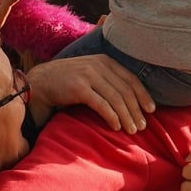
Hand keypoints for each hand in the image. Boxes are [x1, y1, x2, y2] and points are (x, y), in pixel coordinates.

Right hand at [28, 54, 154, 134]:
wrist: (39, 83)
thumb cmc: (67, 81)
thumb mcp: (89, 72)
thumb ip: (106, 76)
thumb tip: (129, 94)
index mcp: (104, 60)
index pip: (130, 78)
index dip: (143, 95)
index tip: (151, 110)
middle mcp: (98, 65)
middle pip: (125, 90)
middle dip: (136, 109)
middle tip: (142, 126)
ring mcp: (88, 75)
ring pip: (115, 98)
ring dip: (126, 116)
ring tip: (132, 130)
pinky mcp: (78, 87)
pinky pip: (101, 104)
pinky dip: (111, 116)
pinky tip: (116, 126)